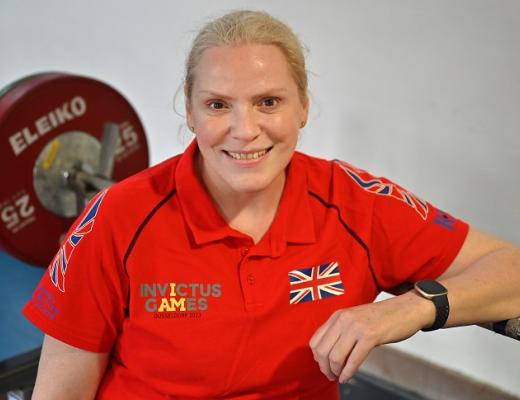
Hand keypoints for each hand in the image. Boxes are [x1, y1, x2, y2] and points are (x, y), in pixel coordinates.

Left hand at [309, 292, 433, 383]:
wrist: (407, 308)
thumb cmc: (383, 318)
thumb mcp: (355, 319)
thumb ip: (341, 332)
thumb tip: (328, 354)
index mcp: (338, 315)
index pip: (315, 340)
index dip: (317, 358)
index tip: (324, 366)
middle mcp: (344, 319)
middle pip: (322, 350)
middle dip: (325, 367)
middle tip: (331, 375)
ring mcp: (356, 327)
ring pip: (335, 356)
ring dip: (335, 371)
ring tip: (339, 377)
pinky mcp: (371, 335)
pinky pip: (353, 359)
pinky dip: (348, 372)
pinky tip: (347, 377)